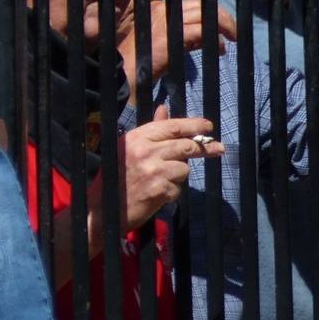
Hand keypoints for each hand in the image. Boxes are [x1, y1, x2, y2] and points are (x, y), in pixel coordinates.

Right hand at [107, 106, 224, 231]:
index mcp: (137, 138)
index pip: (174, 126)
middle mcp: (145, 151)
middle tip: (218, 148)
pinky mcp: (159, 190)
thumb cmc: (116, 177)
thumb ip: (152, 130)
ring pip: (184, 169)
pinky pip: (178, 188)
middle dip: (204, 148)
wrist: (100, 212)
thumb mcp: (129, 148)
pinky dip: (171, 192)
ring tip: (158, 181)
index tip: (209, 126)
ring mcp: (153, 171)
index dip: (195, 125)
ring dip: (178, 176)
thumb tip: (164, 108)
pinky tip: (155, 195)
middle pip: (186, 146)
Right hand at [118, 0, 236, 100]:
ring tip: (234, 37)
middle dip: (223, 15)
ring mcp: (167, 20)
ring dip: (225, 24)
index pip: (194, 4)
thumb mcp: (170, 43)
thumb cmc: (147, 62)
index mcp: (161, 8)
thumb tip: (214, 39)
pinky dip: (215, 38)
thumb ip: (189, 37)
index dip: (212, 12)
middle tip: (234, 31)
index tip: (224, 25)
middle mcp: (164, 9)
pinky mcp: (171, 34)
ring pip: (205, 13)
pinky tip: (221, 48)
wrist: (126, 75)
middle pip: (202, 4)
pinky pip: (202, 31)